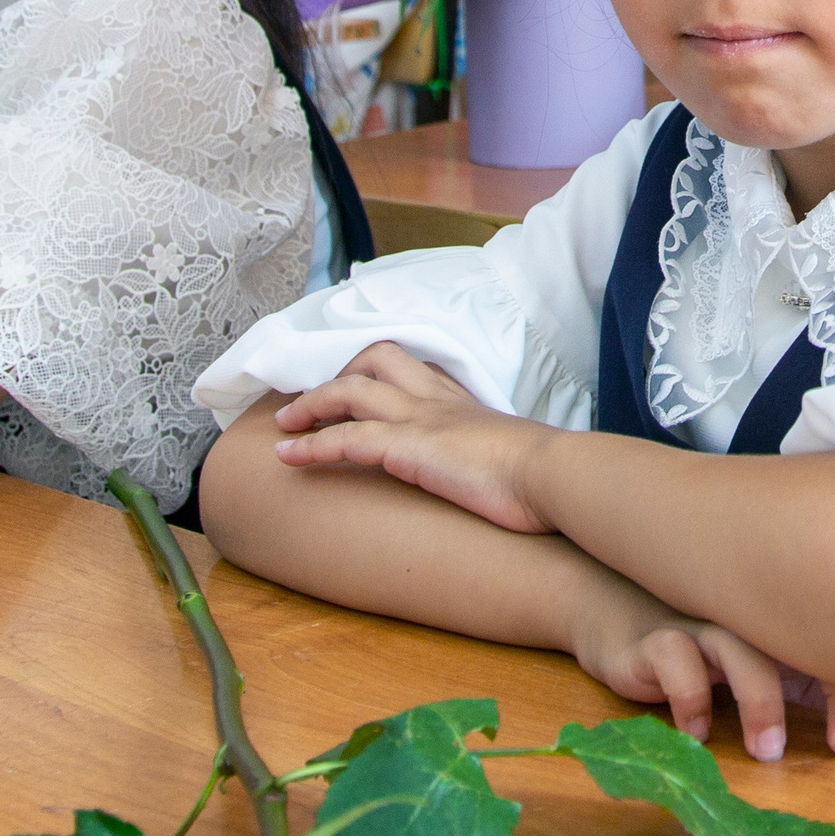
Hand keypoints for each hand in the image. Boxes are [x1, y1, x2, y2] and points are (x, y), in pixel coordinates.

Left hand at [270, 342, 554, 532]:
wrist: (550, 476)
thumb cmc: (542, 476)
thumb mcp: (512, 456)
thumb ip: (493, 456)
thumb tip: (497, 477)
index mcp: (460, 400)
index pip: (412, 366)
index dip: (377, 370)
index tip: (355, 383)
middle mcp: (434, 400)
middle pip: (374, 358)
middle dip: (338, 373)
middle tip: (311, 397)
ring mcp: (418, 418)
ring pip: (349, 391)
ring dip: (310, 405)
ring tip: (283, 424)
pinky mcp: (406, 447)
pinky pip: (344, 439)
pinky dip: (310, 446)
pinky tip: (286, 459)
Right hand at [569, 572, 834, 762]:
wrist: (620, 618)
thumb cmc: (709, 647)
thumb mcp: (770, 663)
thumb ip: (816, 679)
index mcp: (787, 617)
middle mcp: (750, 615)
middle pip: (807, 640)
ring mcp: (702, 623)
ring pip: (740, 648)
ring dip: (761, 701)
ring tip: (768, 750)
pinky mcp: (655, 639)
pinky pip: (675, 659)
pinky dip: (691, 697)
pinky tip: (697, 733)